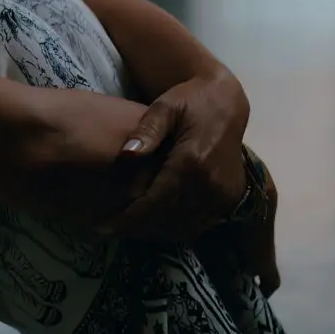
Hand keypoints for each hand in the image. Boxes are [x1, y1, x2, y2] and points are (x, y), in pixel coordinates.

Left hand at [110, 72, 250, 243]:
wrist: (227, 103)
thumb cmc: (189, 101)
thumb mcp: (165, 107)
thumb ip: (146, 130)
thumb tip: (127, 154)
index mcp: (191, 162)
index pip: (155, 201)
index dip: (128, 218)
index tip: (104, 227)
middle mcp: (210, 183)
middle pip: (167, 218)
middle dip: (138, 228)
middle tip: (111, 230)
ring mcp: (223, 193)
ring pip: (184, 226)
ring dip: (156, 232)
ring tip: (130, 229)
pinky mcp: (230, 197)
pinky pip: (201, 223)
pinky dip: (178, 228)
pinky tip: (157, 225)